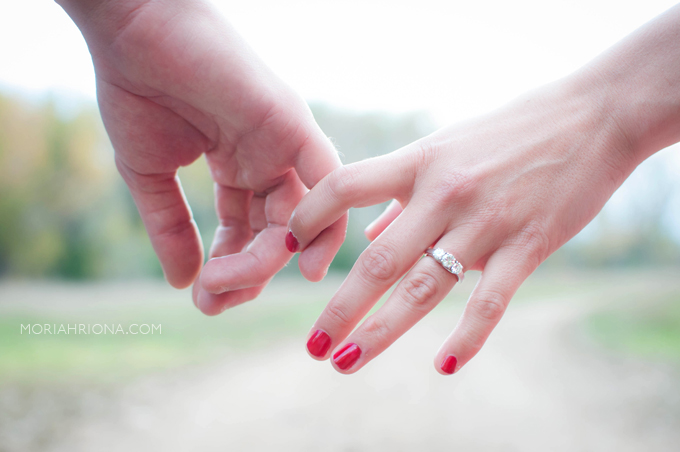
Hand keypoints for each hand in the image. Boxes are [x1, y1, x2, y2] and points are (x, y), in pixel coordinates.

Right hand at [59, 0, 345, 312]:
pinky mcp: (294, 123)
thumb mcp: (148, 175)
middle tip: (213, 298)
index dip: (231, 271)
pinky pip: (326, 178)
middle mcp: (271, 162)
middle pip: (278, 235)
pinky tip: (298, 259)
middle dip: (249, 274)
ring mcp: (285, 144)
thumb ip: (171, 228)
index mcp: (240, 170)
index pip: (249, 234)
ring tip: (228, 282)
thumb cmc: (137, 91)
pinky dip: (320, 220)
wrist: (132, 31)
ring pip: (300, 218)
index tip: (203, 300)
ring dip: (269, 259)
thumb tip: (183, 283)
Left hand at [288, 74, 643, 373]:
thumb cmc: (509, 132)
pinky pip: (489, 301)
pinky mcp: (528, 245)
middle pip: (378, 260)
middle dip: (340, 308)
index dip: (307, 216)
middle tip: (312, 346)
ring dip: (381, 331)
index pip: (344, 186)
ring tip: (347, 361)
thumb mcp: (445, 147)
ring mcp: (486, 222)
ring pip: (423, 287)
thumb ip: (401, 192)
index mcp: (418, 162)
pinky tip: (444, 366)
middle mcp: (444, 193)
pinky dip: (467, 338)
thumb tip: (368, 235)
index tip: (284, 248)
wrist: (592, 117)